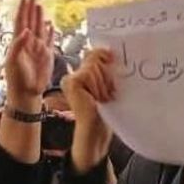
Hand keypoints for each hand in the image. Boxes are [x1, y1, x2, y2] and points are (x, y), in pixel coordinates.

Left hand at [4, 0, 53, 103]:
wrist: (27, 93)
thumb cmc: (17, 79)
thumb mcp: (14, 61)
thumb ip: (19, 45)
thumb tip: (26, 30)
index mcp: (18, 43)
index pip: (21, 23)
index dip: (22, 11)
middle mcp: (28, 44)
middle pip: (30, 22)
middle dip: (31, 10)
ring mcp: (37, 49)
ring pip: (39, 29)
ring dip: (40, 17)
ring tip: (40, 6)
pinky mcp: (47, 55)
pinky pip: (49, 40)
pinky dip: (49, 31)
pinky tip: (49, 24)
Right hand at [62, 48, 115, 173]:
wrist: (97, 132)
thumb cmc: (106, 112)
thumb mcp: (109, 86)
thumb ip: (107, 68)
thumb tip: (112, 52)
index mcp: (82, 73)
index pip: (95, 52)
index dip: (107, 59)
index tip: (112, 75)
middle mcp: (73, 75)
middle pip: (96, 57)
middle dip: (107, 76)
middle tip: (107, 94)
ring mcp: (70, 79)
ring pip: (94, 66)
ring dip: (104, 84)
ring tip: (102, 98)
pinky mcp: (71, 83)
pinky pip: (89, 74)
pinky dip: (97, 87)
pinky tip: (96, 99)